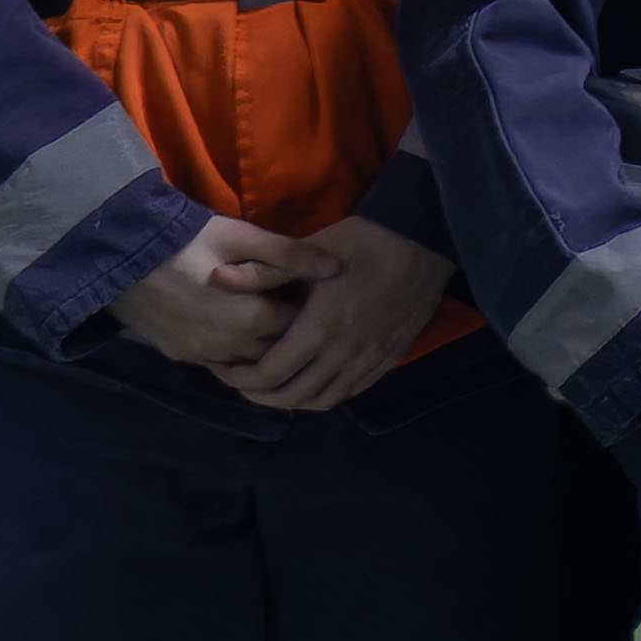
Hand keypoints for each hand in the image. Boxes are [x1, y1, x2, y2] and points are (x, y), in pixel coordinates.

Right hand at [112, 214, 311, 373]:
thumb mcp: (241, 237)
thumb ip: (291, 254)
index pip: (297, 327)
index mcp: (249, 320)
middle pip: (274, 349)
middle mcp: (228, 347)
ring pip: (246, 362)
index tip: (310, 291)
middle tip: (289, 303)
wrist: (117, 252)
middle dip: (287, 331)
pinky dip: (231, 353)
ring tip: (264, 316)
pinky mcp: (178, 354)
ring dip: (260, 346)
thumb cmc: (184, 238)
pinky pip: (216, 363)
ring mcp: (200, 355)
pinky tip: (234, 330)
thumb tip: (339, 267)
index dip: (307, 309)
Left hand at [215, 216, 453, 416]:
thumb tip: (217, 279)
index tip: (224, 370)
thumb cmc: (363, 241)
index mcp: (320, 328)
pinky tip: (316, 381)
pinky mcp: (390, 357)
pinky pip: (353, 390)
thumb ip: (263, 271)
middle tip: (242, 382)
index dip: (241, 379)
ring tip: (275, 387)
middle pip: (295, 396)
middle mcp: (345, 353)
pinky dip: (326, 394)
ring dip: (294, 401)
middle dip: (261, 396)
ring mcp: (371, 359)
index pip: (271, 374)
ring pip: (325, 399)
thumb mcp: (309, 250)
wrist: (424, 239)